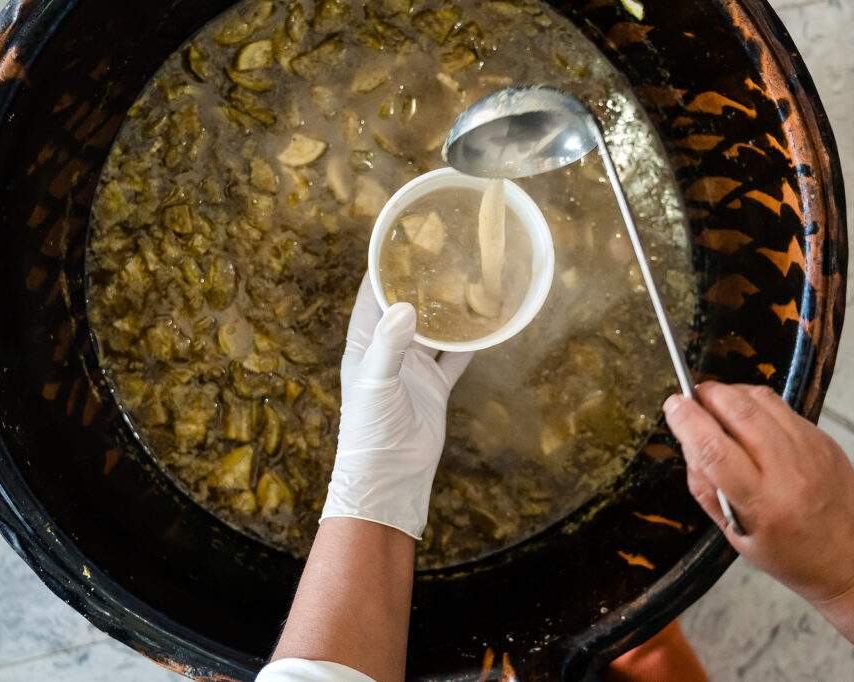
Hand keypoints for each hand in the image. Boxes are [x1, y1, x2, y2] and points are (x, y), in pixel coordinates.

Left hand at [320, 276, 472, 538]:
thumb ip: (390, 345)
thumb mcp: (376, 382)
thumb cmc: (371, 430)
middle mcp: (390, 349)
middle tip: (443, 250)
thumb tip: (407, 306)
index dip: (384, 267)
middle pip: (407, 306)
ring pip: (435, 329)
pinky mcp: (436, 385)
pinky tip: (488, 320)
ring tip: (468, 277)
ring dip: (449, 308)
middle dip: (422, 281)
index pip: (373, 295)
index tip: (400, 239)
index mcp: (365, 343)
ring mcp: (414, 367)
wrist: (390, 476)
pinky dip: (471, 341)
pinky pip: (457, 357)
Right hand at [663, 382, 853, 603]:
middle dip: (707, 395)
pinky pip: (781, 406)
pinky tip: (745, 414)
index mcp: (762, 504)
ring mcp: (810, 450)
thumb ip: (706, 488)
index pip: (714, 449)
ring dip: (730, 392)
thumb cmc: (788, 554)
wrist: (851, 557)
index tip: (673, 406)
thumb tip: (688, 443)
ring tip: (715, 401)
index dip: (687, 420)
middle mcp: (789, 471)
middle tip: (691, 398)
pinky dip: (755, 402)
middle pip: (738, 411)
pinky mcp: (823, 438)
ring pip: (761, 400)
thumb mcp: (734, 534)